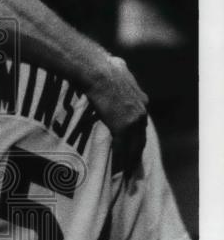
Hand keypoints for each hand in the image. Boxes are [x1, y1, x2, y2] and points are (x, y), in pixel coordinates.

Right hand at [87, 55, 148, 175]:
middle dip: (137, 153)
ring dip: (131, 161)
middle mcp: (141, 112)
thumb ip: (119, 75)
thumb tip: (115, 64)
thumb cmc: (101, 67)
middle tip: (134, 169)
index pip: (141, 124)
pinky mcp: (123, 127)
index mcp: (141, 100)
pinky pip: (123, 147)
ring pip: (135, 146)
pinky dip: (121, 159)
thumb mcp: (117, 69)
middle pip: (141, 138)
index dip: (137, 136)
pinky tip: (117, 169)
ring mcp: (133, 120)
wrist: (97, 72)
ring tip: (127, 175)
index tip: (134, 146)